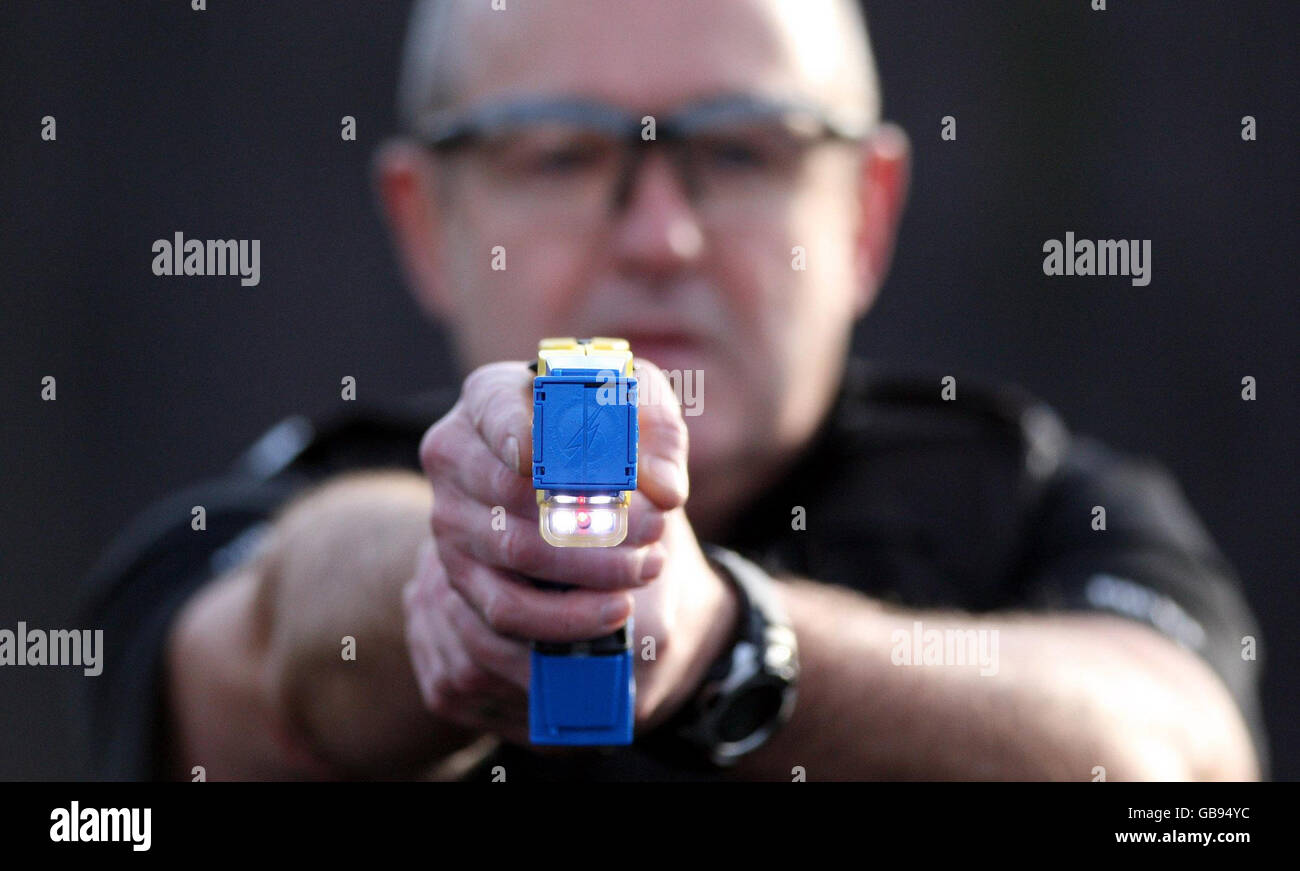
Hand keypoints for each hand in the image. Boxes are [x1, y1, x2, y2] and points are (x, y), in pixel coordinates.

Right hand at [402, 358, 737, 743]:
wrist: (588, 485)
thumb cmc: (610, 430)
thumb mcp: (640, 412)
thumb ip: (658, 437)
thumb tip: (664, 489)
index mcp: (491, 397)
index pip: (494, 408)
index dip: (516, 432)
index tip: (542, 455)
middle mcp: (455, 455)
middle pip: (512, 490)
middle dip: (590, 515)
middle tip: (653, 528)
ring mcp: (450, 520)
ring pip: (513, 554)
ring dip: (588, 570)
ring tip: (646, 568)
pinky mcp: (459, 578)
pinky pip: (506, 611)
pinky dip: (565, 618)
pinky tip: (614, 612)